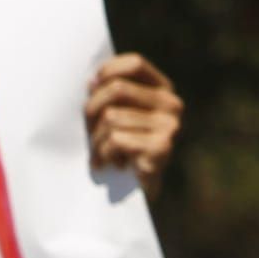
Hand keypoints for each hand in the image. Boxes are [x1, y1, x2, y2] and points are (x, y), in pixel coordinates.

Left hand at [85, 53, 182, 197]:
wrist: (139, 192)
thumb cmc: (123, 151)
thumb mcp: (119, 118)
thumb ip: (111, 98)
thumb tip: (91, 82)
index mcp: (163, 91)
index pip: (135, 64)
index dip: (109, 71)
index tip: (91, 86)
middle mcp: (171, 104)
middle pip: (117, 89)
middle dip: (92, 109)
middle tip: (87, 130)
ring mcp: (169, 126)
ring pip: (111, 117)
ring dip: (97, 140)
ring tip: (100, 154)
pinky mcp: (161, 147)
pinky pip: (116, 139)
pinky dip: (104, 154)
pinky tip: (110, 164)